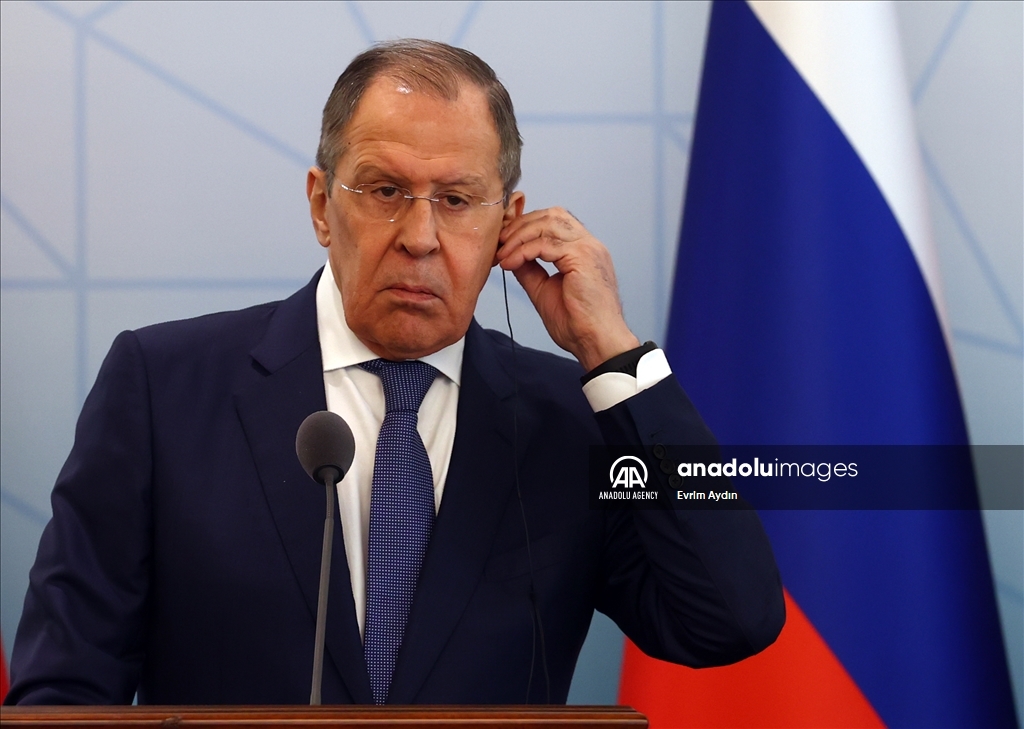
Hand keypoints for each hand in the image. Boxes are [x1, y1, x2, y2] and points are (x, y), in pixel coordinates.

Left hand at [496, 207, 639, 371]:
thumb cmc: (578, 324)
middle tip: (499, 242)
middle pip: (551, 215)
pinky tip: (510, 263)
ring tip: (502, 253)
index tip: (504, 241)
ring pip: (547, 223)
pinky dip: (523, 251)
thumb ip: (530, 270)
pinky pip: (545, 243)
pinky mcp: (582, 257)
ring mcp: (588, 248)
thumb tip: (512, 257)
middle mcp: (589, 244)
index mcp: (584, 250)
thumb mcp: (544, 291)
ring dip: (519, 236)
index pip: (555, 221)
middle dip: (521, 225)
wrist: (596, 342)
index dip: (527, 226)